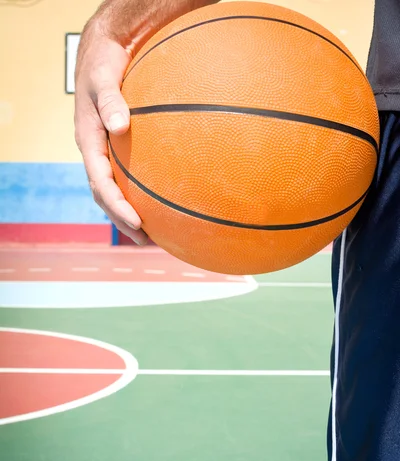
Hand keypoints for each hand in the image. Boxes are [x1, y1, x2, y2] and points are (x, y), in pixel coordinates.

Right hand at [74, 7, 149, 244]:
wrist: (102, 53)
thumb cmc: (103, 64)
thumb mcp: (103, 77)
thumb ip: (110, 101)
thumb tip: (120, 126)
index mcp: (88, 141)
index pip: (100, 182)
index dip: (116, 205)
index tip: (136, 222)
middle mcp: (95, 151)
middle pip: (105, 195)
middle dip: (122, 219)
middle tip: (144, 240)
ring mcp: (105, 151)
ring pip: (113, 189)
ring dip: (128, 212)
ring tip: (150, 234)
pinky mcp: (116, 148)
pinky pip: (125, 175)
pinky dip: (138, 192)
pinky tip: (159, 201)